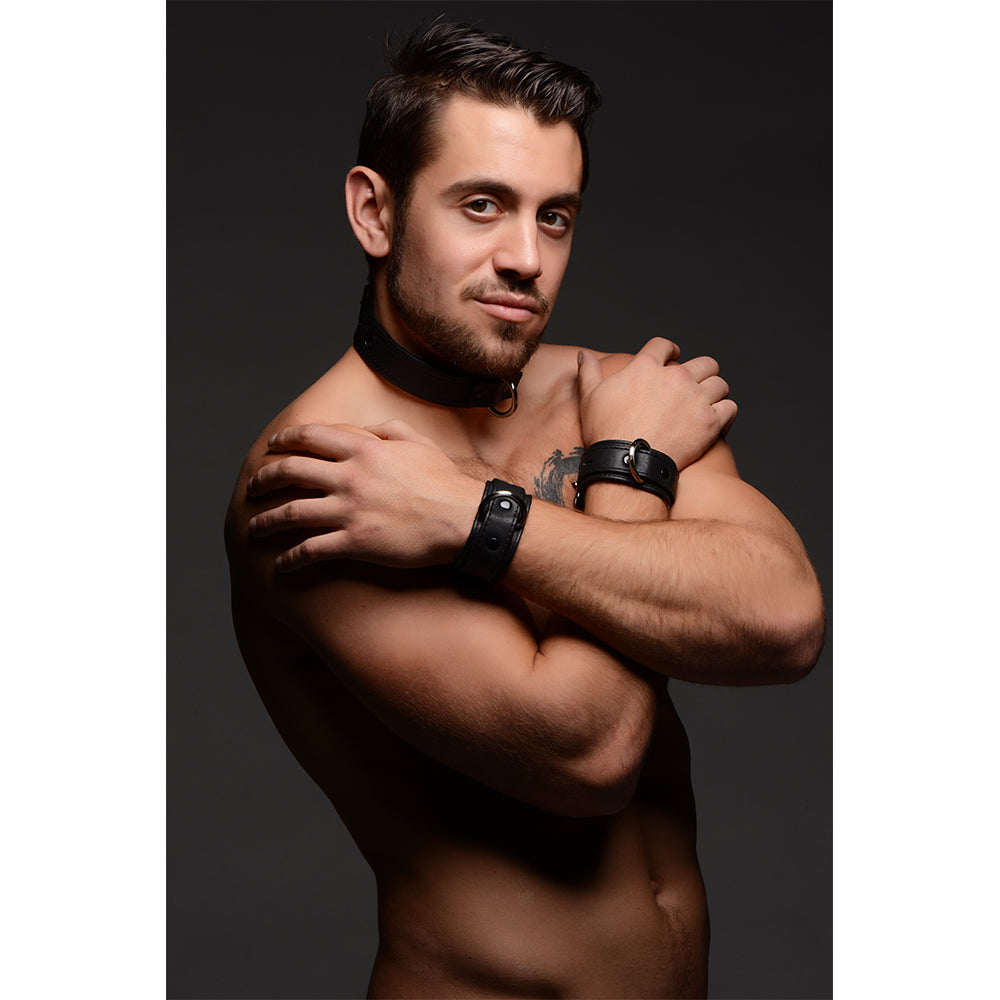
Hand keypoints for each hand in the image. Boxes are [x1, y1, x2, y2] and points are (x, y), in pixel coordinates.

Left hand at [246, 420, 482, 570]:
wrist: (462, 519)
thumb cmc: (443, 481)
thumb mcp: (417, 442)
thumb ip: (386, 430)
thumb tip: (365, 429)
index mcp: (363, 448)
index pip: (309, 437)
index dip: (285, 441)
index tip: (272, 448)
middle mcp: (349, 477)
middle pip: (290, 472)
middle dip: (264, 479)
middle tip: (253, 487)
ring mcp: (349, 510)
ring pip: (291, 513)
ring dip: (266, 521)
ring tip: (254, 528)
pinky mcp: (354, 543)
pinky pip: (310, 550)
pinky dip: (290, 558)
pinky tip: (280, 564)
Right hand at [577, 338, 736, 469]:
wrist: (627, 463)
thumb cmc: (606, 433)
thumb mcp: (590, 398)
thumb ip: (589, 372)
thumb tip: (584, 355)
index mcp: (646, 367)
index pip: (664, 345)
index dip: (670, 349)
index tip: (673, 354)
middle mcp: (675, 377)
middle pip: (703, 362)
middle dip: (701, 370)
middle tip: (697, 381)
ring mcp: (695, 398)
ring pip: (720, 383)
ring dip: (716, 391)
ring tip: (710, 401)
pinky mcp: (710, 422)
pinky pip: (730, 408)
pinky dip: (726, 412)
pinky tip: (719, 419)